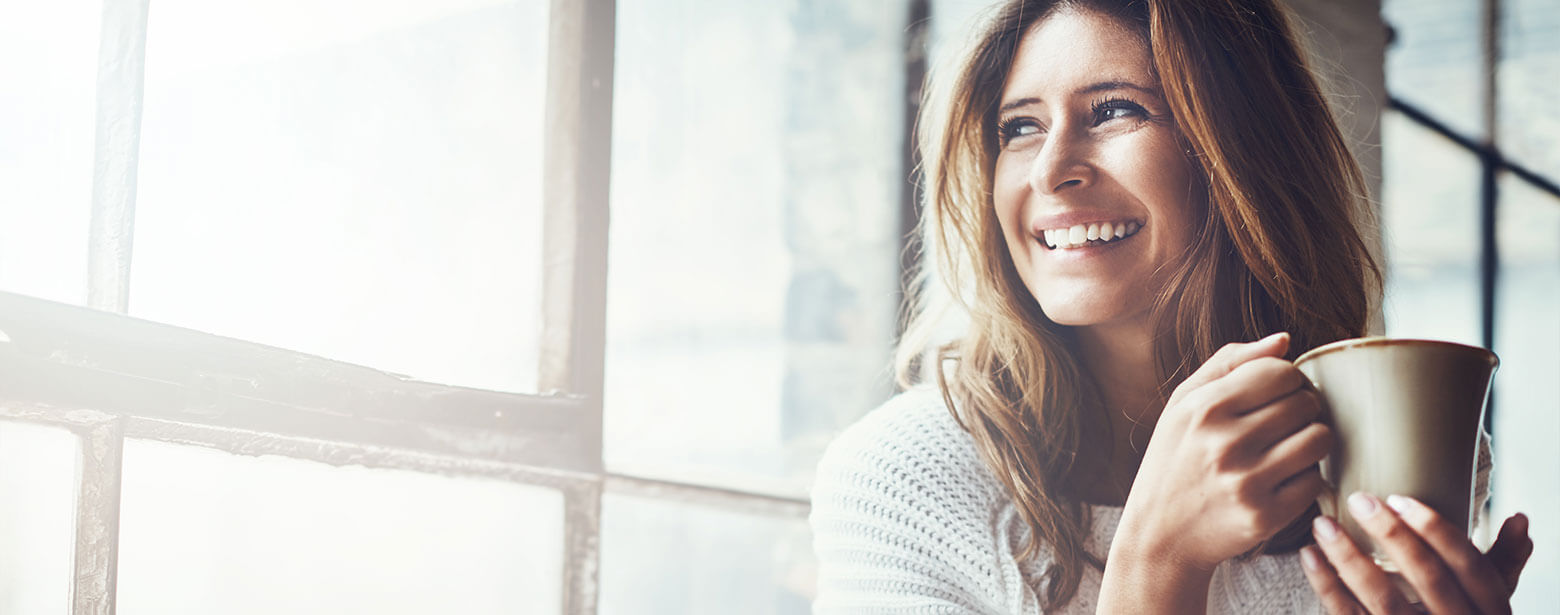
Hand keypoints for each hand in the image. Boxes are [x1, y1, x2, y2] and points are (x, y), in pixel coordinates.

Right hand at [1115, 331, 1332, 568]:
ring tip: (1289, 447)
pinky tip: (1282, 478)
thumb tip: (1283, 340)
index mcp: (1205, 408)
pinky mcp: (1265, 515)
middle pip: (1305, 403)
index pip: (1281, 371)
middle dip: (1302, 408)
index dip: (1288, 379)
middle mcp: (1226, 443)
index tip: (1278, 394)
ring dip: (1312, 440)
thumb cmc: (1174, 461)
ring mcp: (1247, 481)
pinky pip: (1315, 480)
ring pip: (1319, 439)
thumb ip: (1228, 364)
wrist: (1160, 534)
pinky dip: (1305, 477)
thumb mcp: (1182, 405)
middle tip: (1284, 423)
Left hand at [1302, 492, 1533, 613]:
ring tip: (1323, 525)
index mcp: (1489, 612)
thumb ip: (1502, 563)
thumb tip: (1519, 519)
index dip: (1438, 532)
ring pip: (1383, 600)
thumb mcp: (1491, 603)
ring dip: (1349, 559)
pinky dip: (1326, 586)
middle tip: (1360, 500)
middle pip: (1428, 579)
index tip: (1401, 499)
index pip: (1471, 568)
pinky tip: (1310, 556)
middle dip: (1393, 536)